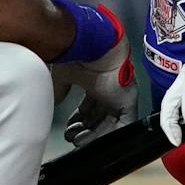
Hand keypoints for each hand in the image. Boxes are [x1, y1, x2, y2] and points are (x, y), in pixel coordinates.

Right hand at [51, 5, 137, 145]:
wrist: (90, 44)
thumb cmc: (77, 53)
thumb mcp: (62, 75)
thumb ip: (59, 89)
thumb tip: (55, 102)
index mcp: (95, 82)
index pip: (90, 107)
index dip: (79, 120)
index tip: (67, 128)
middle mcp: (109, 89)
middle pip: (100, 117)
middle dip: (85, 130)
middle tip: (72, 138)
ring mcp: (120, 94)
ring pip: (111, 123)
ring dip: (95, 135)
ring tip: (78, 141)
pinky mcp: (128, 99)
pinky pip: (124, 124)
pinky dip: (109, 134)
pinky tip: (92, 139)